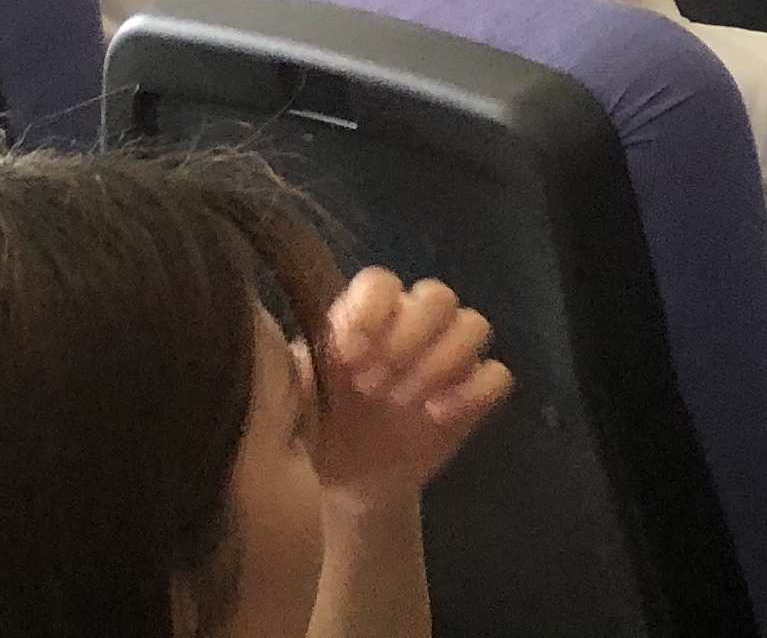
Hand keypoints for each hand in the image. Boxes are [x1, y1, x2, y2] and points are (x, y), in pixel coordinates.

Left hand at [308, 270, 512, 510]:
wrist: (345, 484)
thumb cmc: (315, 428)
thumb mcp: (295, 398)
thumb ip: (294, 367)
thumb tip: (269, 345)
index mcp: (368, 318)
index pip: (381, 282)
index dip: (372, 309)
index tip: (349, 354)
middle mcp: (413, 327)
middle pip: (437, 295)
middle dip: (409, 337)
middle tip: (374, 383)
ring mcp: (449, 359)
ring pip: (474, 324)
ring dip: (442, 360)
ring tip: (405, 401)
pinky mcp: (472, 395)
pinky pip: (496, 375)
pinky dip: (472, 391)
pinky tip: (438, 416)